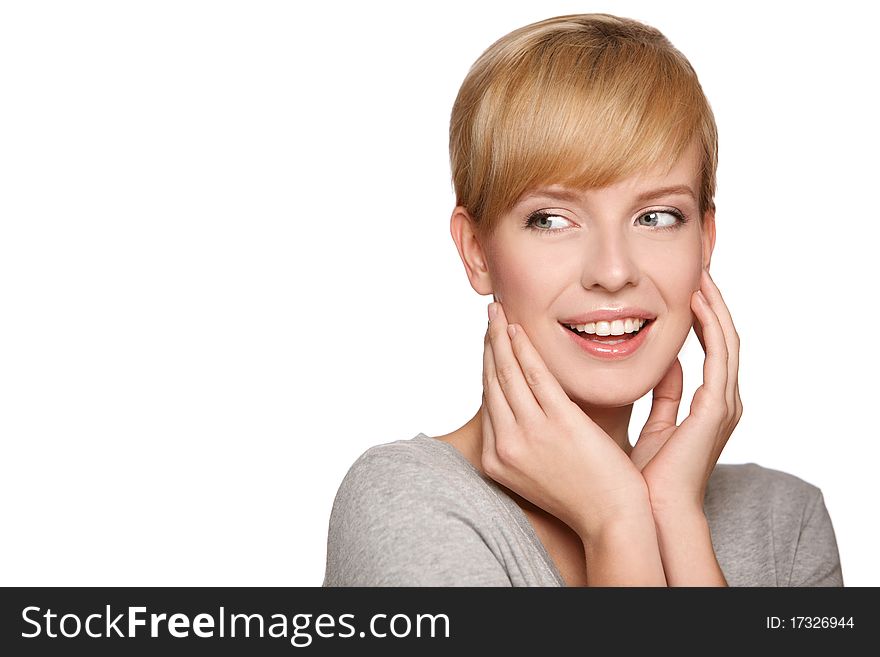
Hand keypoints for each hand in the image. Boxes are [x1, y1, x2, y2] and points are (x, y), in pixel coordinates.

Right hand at [482, 301, 651, 538]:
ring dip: (501, 337)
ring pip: (508, 373)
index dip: (487, 365)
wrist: (612, 521)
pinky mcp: (558, 423)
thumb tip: (527, 408)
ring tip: (500, 312)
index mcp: (496, 459)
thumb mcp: (537, 472)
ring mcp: (530, 434)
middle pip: (492, 382)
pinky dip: (525, 349)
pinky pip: (535, 376)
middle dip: (489, 344)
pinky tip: (519, 329)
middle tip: (491, 316)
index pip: (488, 401)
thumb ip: (527, 440)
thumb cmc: (583, 497)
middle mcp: (505, 445)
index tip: (490, 341)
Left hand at [630, 268, 742, 512]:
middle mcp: (725, 401)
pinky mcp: (716, 408)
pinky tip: (697, 301)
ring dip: (715, 305)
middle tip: (700, 267)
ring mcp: (725, 404)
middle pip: (725, 337)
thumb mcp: (655, 425)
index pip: (713, 347)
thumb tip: (665, 362)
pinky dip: (711, 325)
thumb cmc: (646, 476)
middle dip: (713, 301)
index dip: (703, 315)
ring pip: (727, 340)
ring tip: (701, 273)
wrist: (650, 511)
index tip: (687, 287)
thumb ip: (664, 394)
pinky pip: (719, 355)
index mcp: (711, 405)